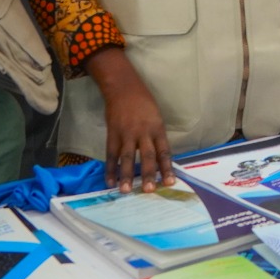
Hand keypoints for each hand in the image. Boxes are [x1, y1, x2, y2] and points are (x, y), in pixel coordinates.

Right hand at [85, 48, 173, 191]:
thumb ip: (156, 138)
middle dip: (148, 173)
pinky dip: (109, 169)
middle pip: (147, 155)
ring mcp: (126, 133)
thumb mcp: (156, 117)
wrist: (124, 88)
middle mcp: (143, 132)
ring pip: (127, 157)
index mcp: (157, 128)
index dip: (167, 167)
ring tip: (125, 191)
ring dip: (125, 175)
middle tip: (149, 190)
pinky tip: (109, 182)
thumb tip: (158, 161)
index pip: (164, 151)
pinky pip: (111, 154)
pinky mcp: (112, 134)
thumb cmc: (144, 103)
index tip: (170, 182)